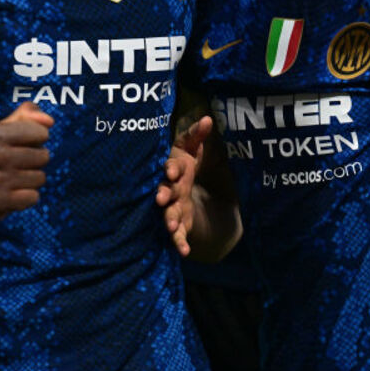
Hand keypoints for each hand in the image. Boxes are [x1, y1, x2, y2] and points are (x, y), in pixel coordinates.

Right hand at [0, 102, 51, 224]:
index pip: (40, 134)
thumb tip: (50, 120)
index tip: (18, 147)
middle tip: (11, 167)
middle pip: (43, 156)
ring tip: (8, 181)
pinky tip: (8, 195)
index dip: (34, 141)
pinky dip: (24, 198)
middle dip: (32, 162)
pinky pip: (32, 197)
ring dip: (29, 181)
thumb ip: (23, 118)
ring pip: (40, 178)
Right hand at [157, 116, 211, 256]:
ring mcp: (172, 207)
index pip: (170, 168)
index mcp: (173, 170)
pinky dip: (180, 243)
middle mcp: (169, 189)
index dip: (171, 169)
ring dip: (169, 220)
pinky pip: (178, 235)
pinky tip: (185, 252)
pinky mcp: (178, 223)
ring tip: (171, 226)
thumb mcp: (193, 149)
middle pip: (165, 192)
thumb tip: (207, 118)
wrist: (186, 188)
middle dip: (164, 194)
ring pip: (168, 214)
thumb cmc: (186, 164)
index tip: (173, 170)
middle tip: (162, 198)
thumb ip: (197, 136)